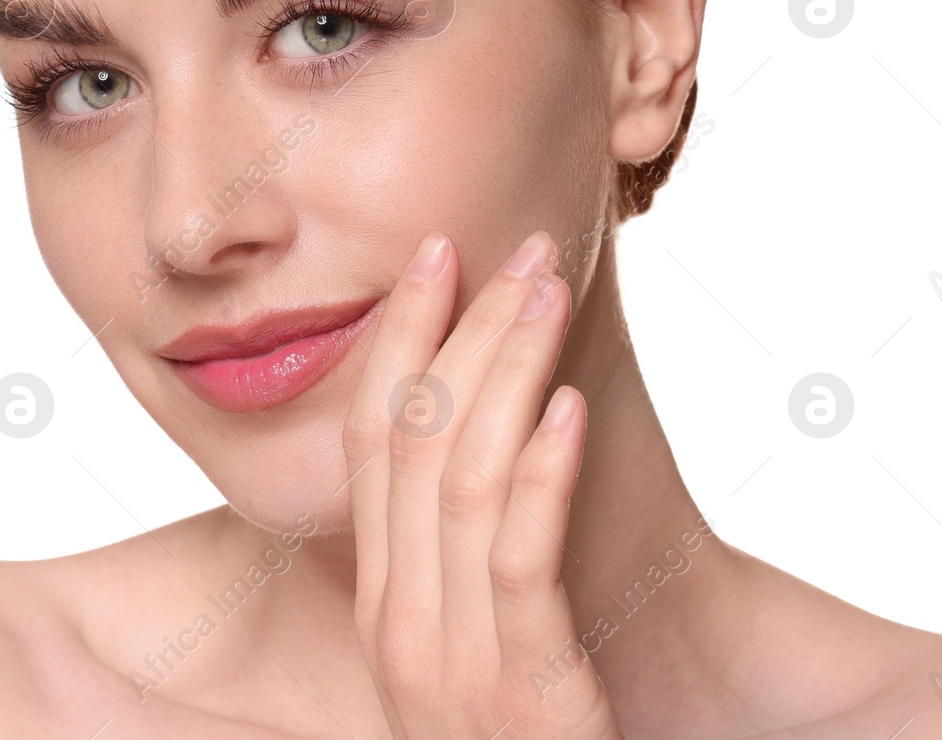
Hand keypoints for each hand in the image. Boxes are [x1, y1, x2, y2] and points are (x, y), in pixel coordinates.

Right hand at [342, 229, 622, 738]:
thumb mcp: (462, 647)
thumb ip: (450, 564)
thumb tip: (474, 450)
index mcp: (378, 601)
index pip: (371, 443)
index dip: (399, 342)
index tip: (434, 257)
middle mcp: (397, 620)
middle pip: (416, 444)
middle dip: (464, 333)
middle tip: (517, 251)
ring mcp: (450, 658)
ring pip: (465, 481)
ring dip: (506, 375)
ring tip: (548, 296)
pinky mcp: (522, 690)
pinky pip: (520, 561)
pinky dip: (543, 475)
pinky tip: (570, 408)